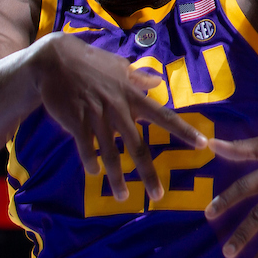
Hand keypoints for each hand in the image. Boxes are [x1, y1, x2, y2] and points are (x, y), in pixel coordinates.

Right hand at [34, 33, 207, 200]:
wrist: (55, 60)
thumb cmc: (90, 62)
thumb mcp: (119, 66)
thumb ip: (138, 77)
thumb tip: (158, 82)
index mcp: (133, 96)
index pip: (164, 116)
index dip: (184, 131)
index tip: (202, 144)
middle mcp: (119, 109)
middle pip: (138, 145)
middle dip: (148, 173)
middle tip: (158, 195)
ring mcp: (97, 117)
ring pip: (111, 153)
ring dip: (117, 177)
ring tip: (123, 196)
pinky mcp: (77, 122)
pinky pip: (86, 148)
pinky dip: (91, 162)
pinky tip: (94, 173)